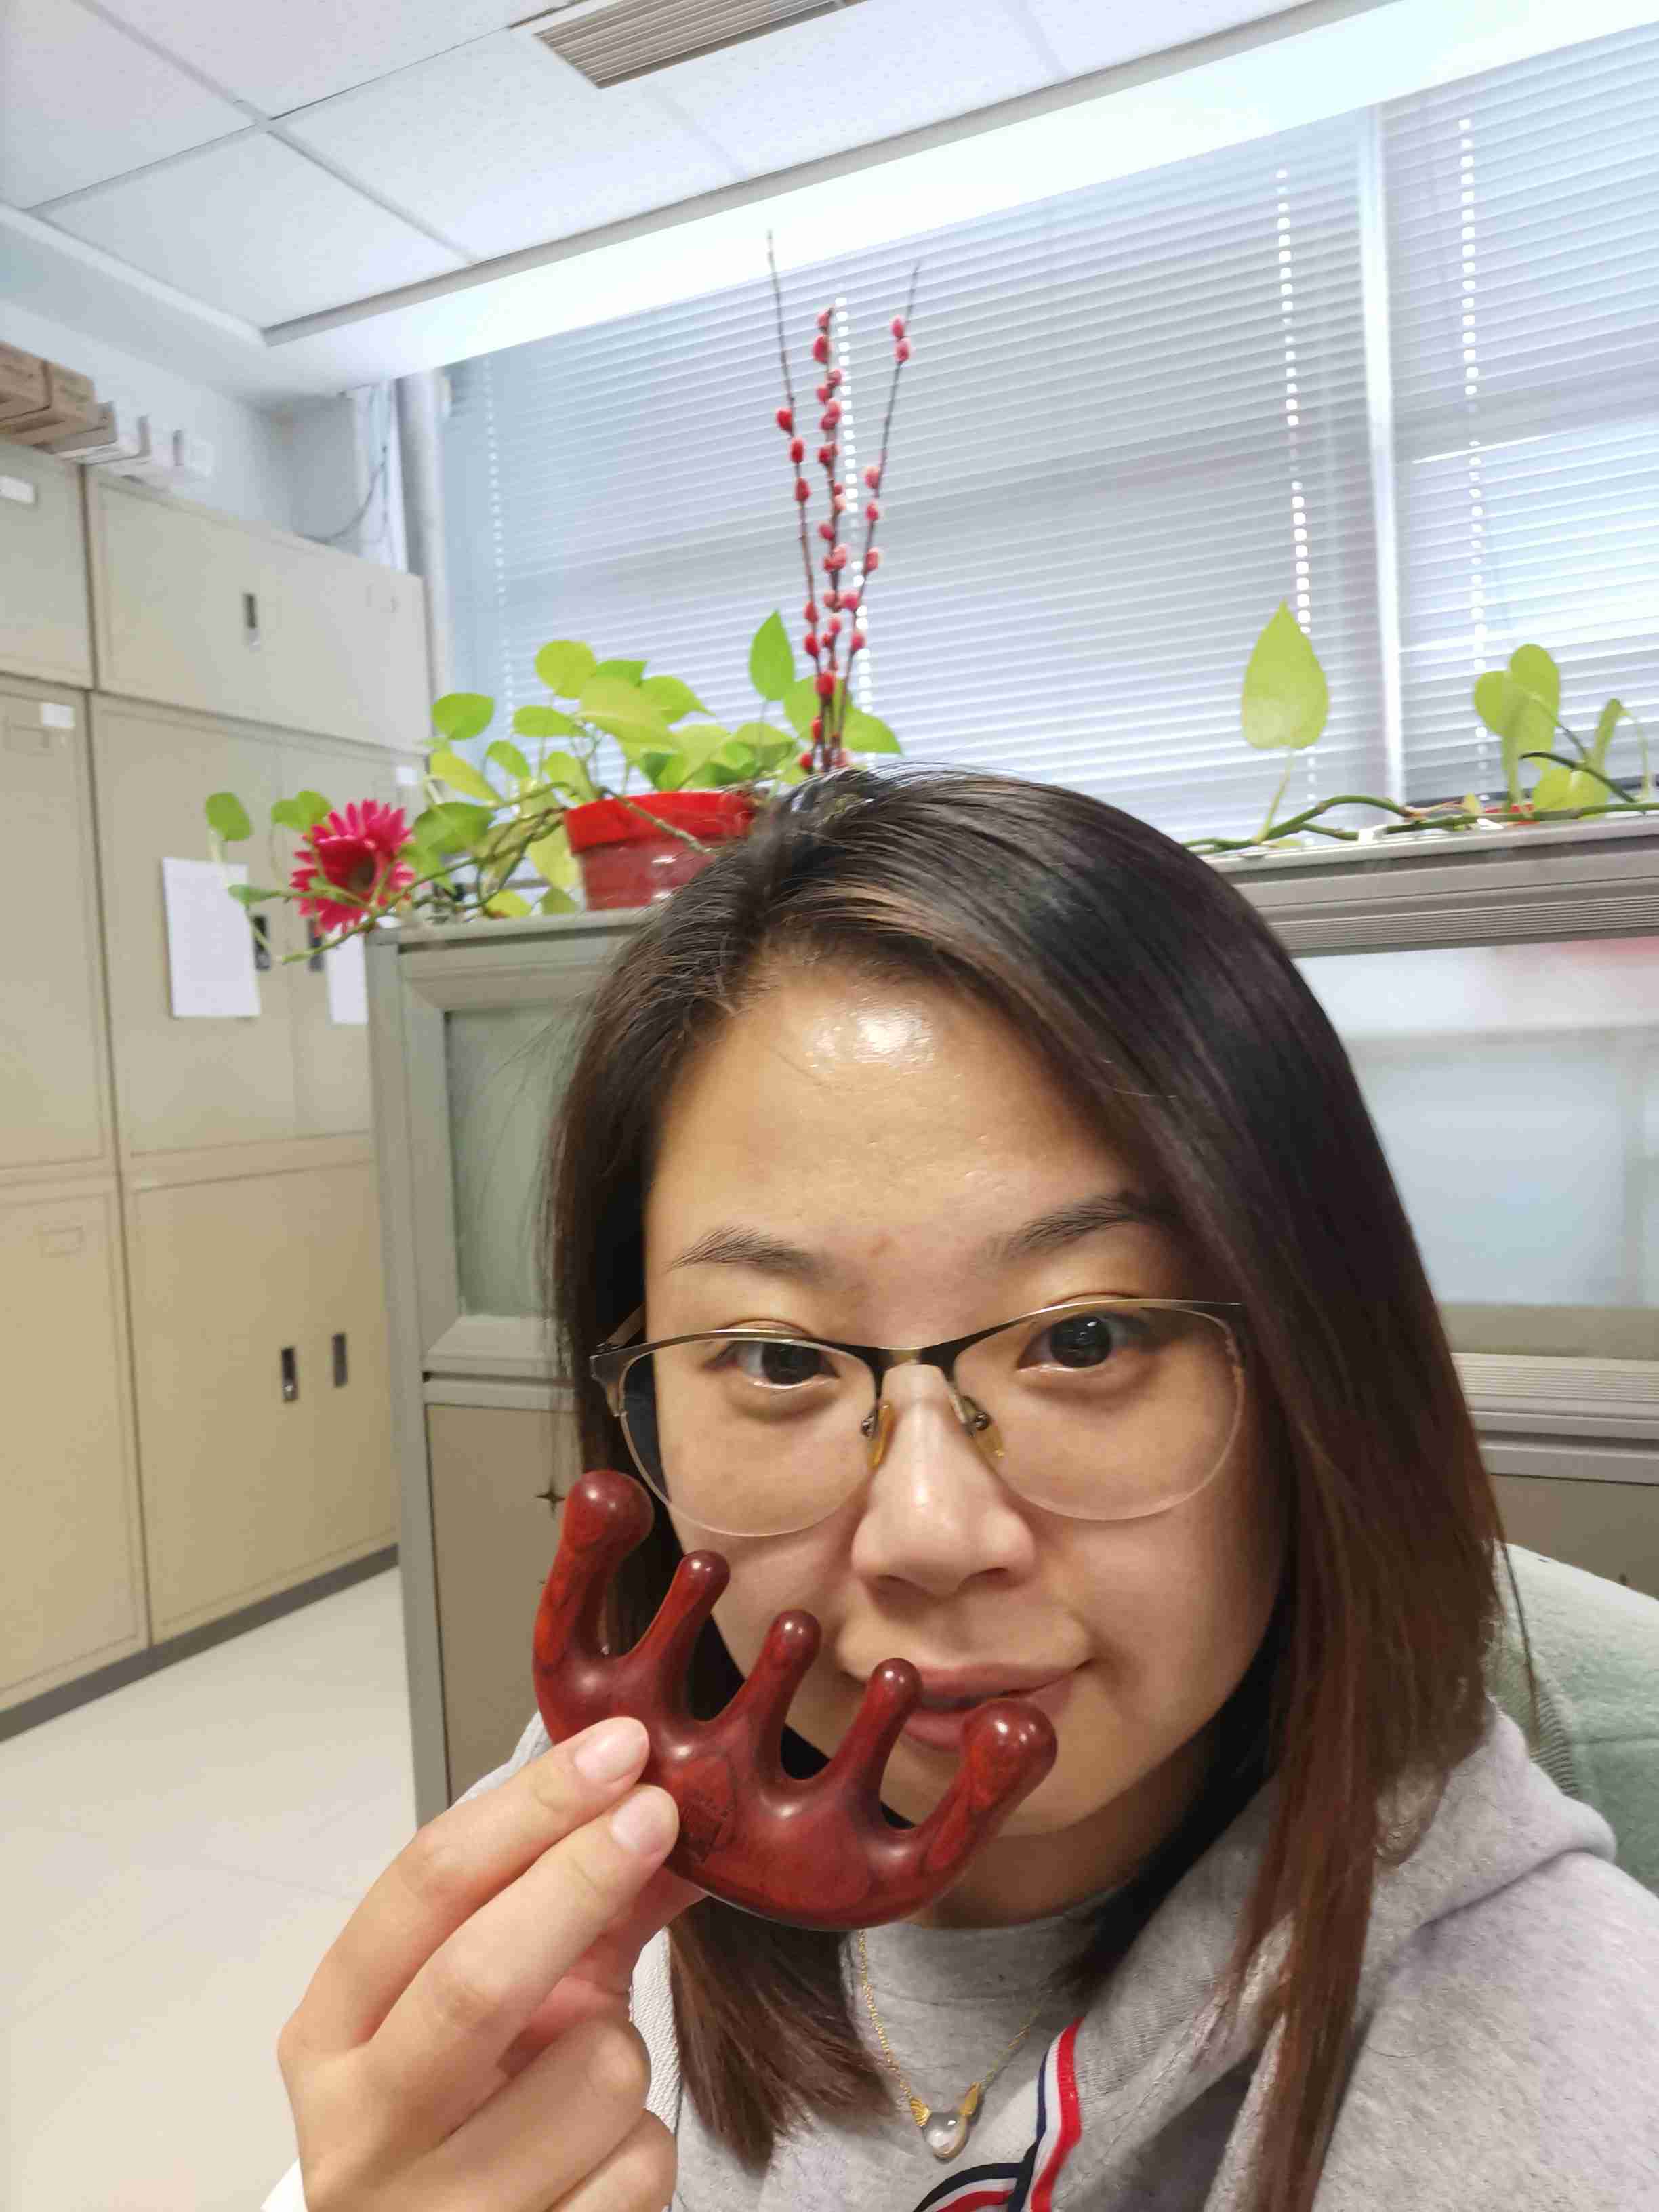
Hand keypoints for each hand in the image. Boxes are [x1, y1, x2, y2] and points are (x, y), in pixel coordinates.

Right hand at [277, 1717, 704, 2209]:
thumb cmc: (471, 2123)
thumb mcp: (499, 2007)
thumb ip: (573, 1907)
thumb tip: (666, 1802)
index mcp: (331, 2035)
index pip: (422, 1889)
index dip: (529, 1808)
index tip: (616, 1750)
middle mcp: (359, 2129)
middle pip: (477, 1976)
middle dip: (581, 1879)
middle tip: (657, 1813)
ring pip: (592, 2074)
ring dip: (626, 2055)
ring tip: (584, 2088)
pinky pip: (636, 2167)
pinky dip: (642, 2149)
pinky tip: (593, 2168)